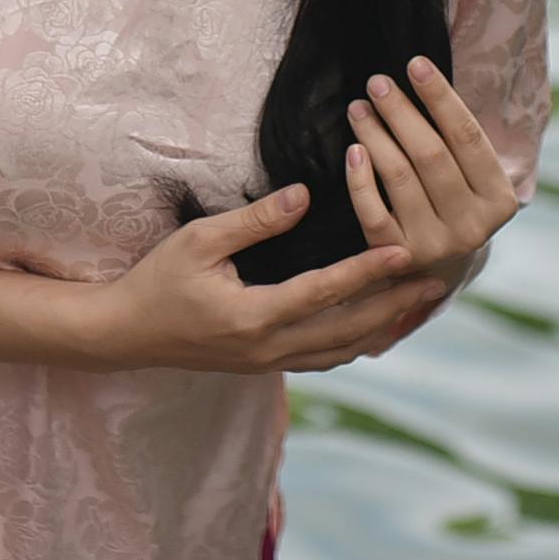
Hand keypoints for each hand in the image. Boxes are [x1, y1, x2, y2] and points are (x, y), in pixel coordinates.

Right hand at [86, 182, 447, 374]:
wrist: (123, 334)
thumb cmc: (157, 280)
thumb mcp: (199, 240)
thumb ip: (255, 220)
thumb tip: (304, 195)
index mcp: (253, 317)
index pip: (324, 293)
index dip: (367, 272)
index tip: (405, 252)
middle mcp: (268, 349)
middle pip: (347, 332)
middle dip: (394, 307)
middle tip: (435, 283)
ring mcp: (267, 363)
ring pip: (339, 352)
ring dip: (381, 328)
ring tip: (416, 305)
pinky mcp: (264, 364)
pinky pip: (322, 357)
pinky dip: (354, 341)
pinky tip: (374, 325)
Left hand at [343, 54, 520, 301]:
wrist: (439, 266)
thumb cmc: (453, 200)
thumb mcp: (473, 176)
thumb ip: (459, 138)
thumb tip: (423, 73)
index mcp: (499, 200)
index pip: (468, 137)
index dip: (440, 97)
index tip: (415, 64)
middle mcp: (472, 227)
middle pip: (430, 154)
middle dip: (400, 111)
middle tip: (377, 82)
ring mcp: (434, 244)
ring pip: (399, 177)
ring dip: (375, 135)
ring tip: (358, 107)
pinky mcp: (397, 257)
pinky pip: (371, 212)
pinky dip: (359, 179)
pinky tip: (353, 150)